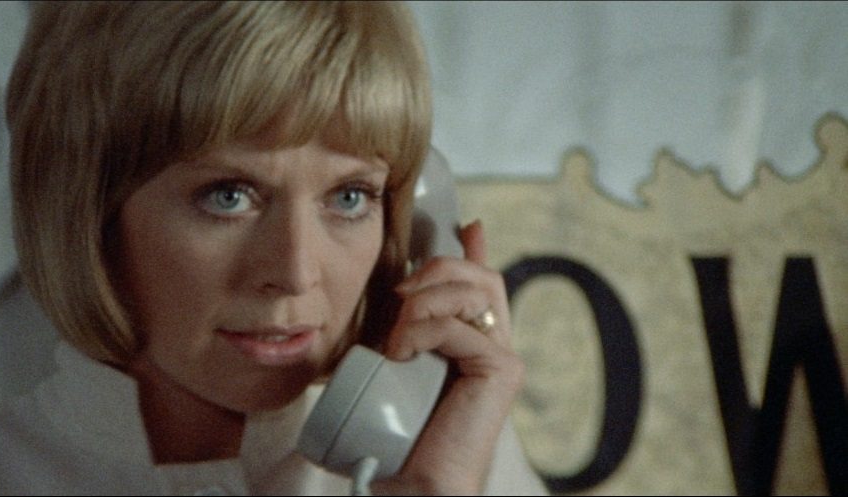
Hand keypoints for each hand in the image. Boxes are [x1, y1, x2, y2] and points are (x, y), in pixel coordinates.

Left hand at [376, 220, 524, 494]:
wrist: (413, 482)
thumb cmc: (397, 434)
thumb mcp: (391, 367)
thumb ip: (396, 335)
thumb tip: (385, 305)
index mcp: (471, 344)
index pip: (481, 286)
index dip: (476, 251)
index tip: (469, 225)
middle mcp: (494, 346)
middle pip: (480, 277)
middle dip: (437, 268)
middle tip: (400, 292)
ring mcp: (502, 356)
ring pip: (474, 290)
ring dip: (424, 301)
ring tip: (395, 336)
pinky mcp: (502, 369)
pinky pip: (460, 325)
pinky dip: (422, 330)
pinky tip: (400, 353)